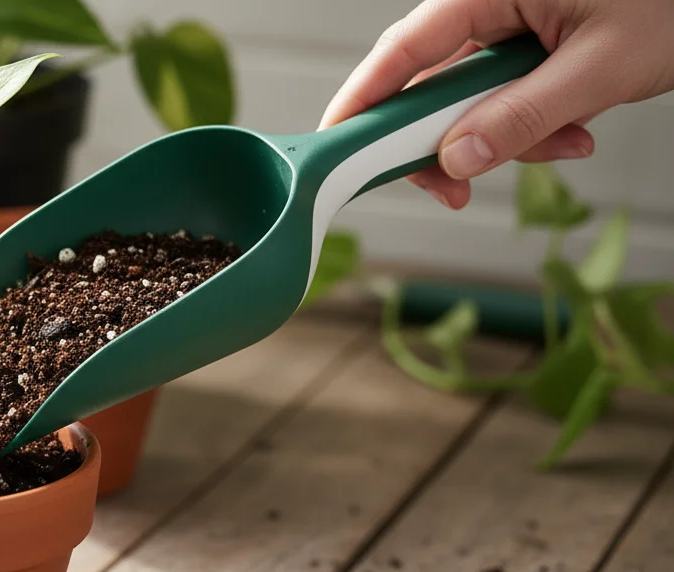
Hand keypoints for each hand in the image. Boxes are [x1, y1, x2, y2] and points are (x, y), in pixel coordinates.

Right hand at [319, 0, 673, 208]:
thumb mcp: (600, 68)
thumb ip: (522, 117)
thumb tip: (456, 159)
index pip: (405, 50)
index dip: (364, 101)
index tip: (336, 147)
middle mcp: (491, 1)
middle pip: (430, 81)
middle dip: (448, 139)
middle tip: (454, 187)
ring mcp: (510, 19)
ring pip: (471, 96)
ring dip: (505, 135)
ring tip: (566, 142)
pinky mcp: (529, 38)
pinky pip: (505, 91)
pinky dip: (530, 121)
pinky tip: (573, 129)